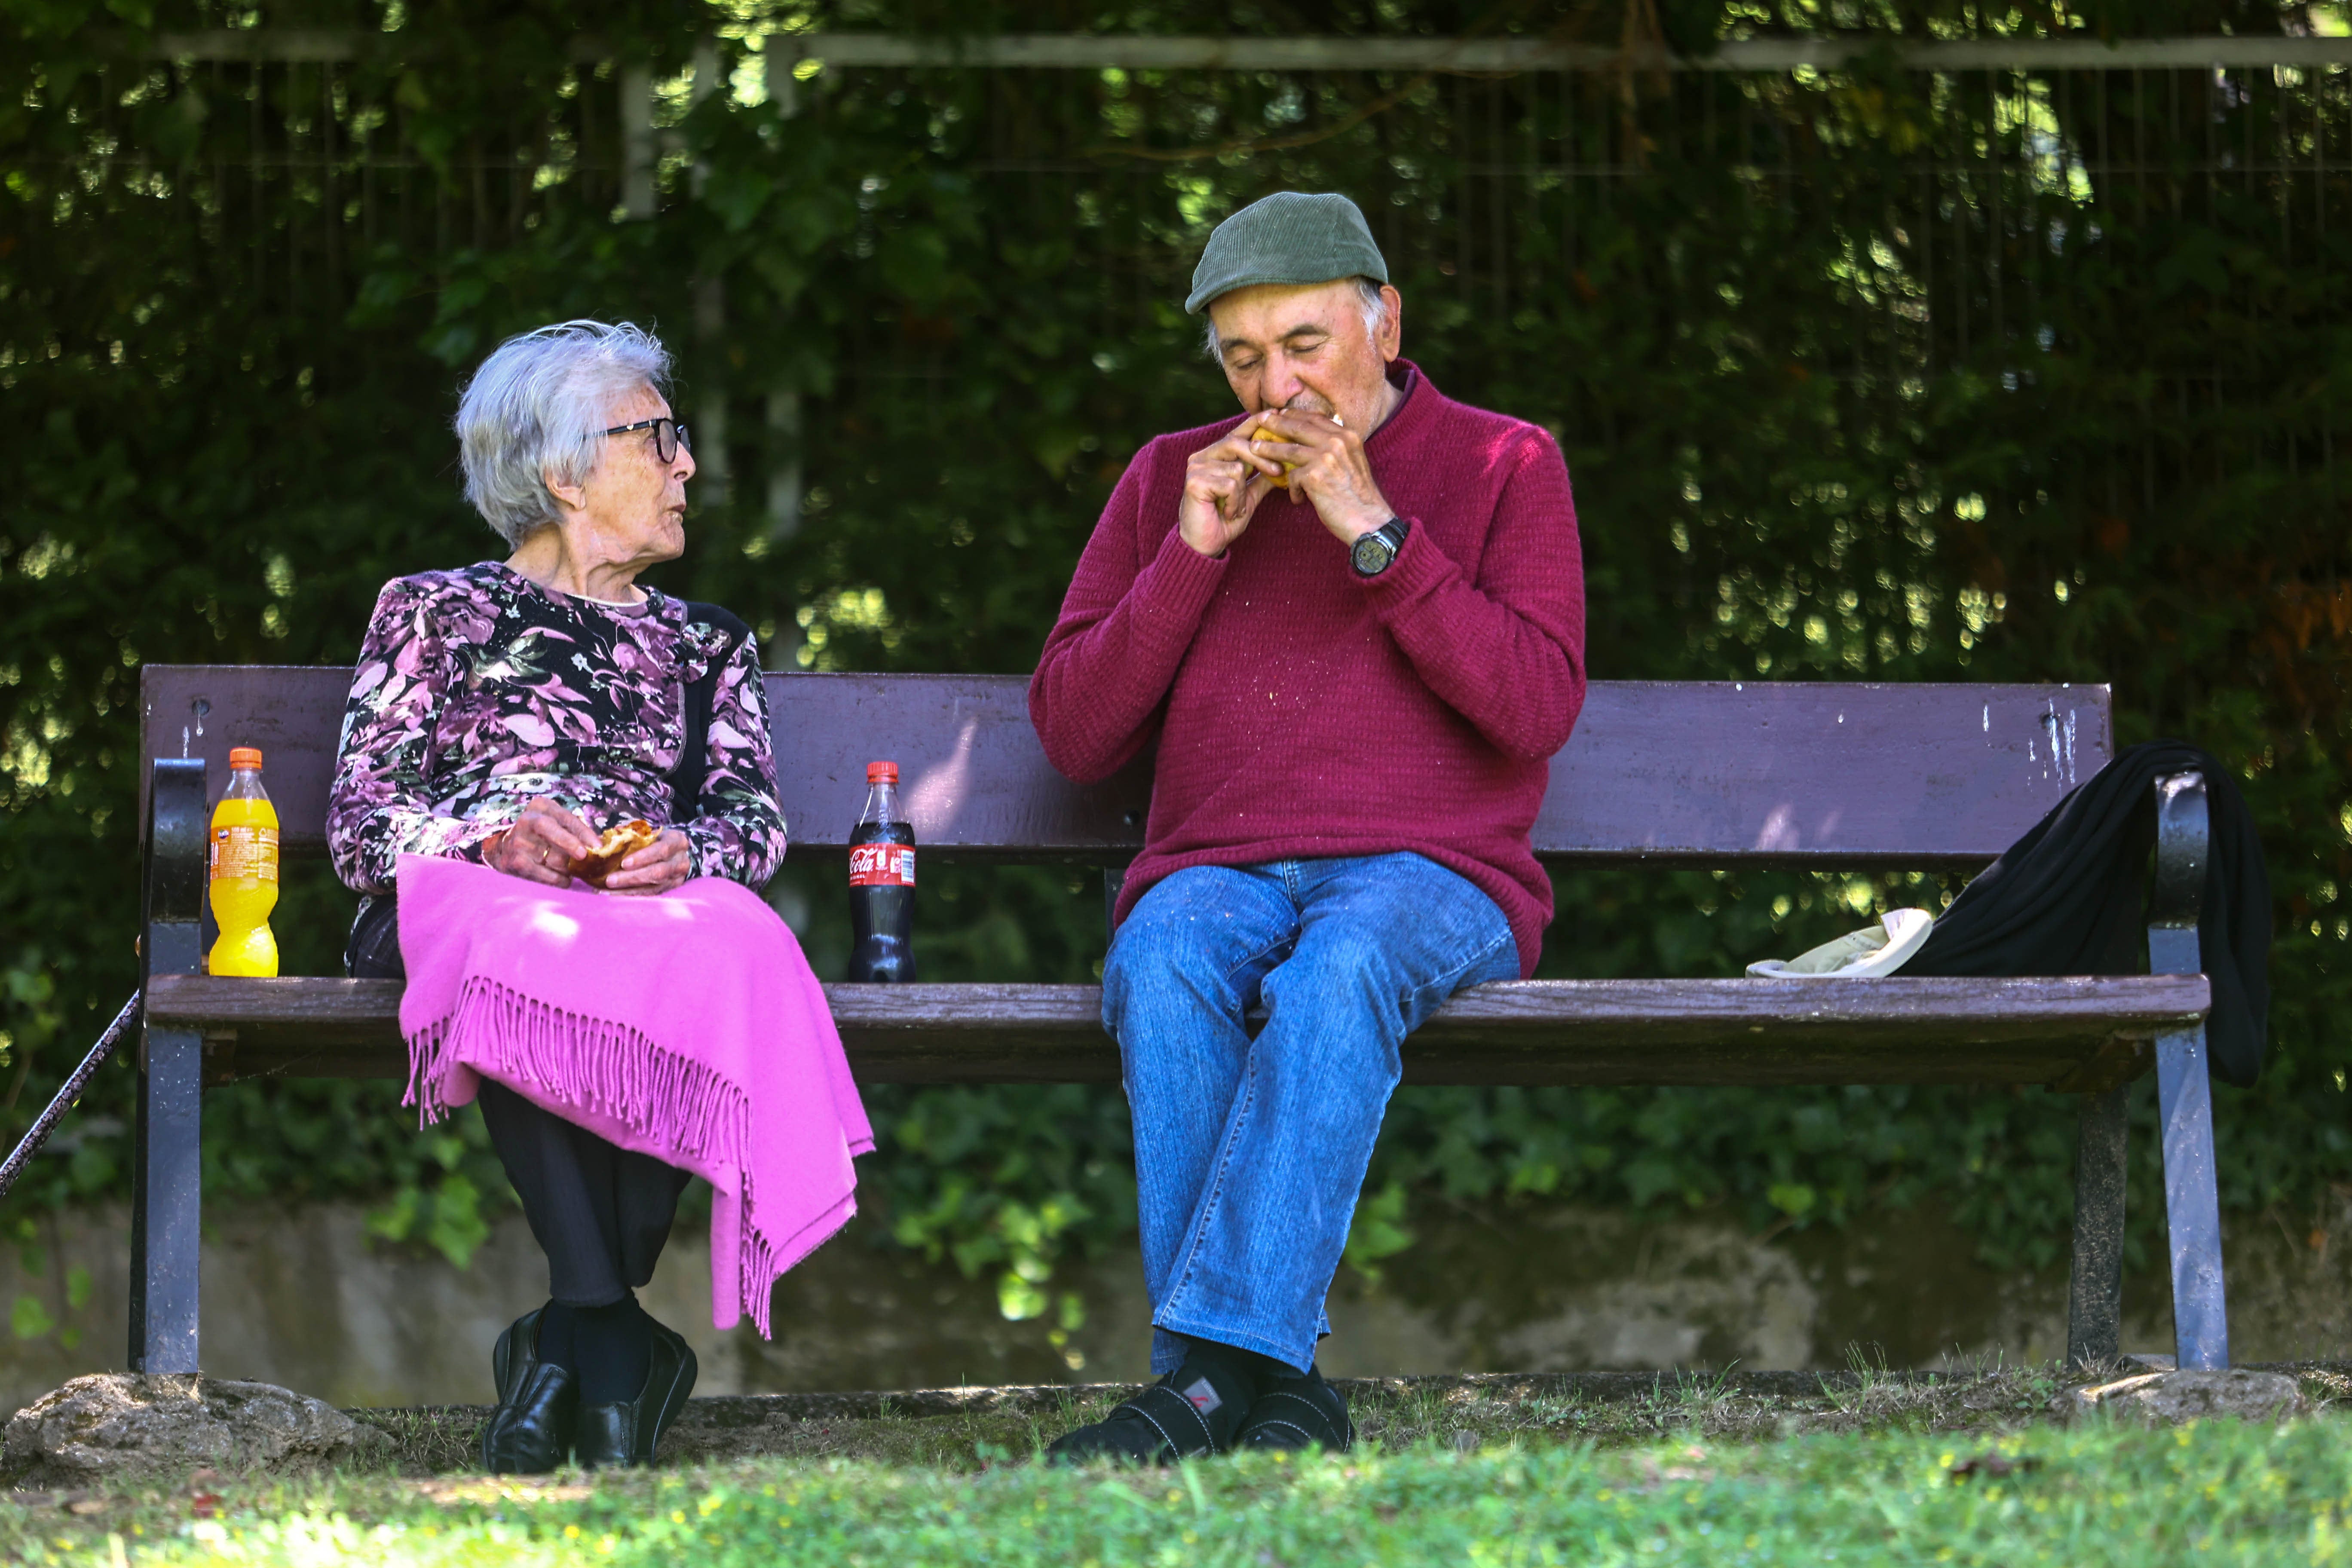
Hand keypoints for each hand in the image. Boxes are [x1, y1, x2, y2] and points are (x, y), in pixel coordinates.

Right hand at [483, 798, 600, 886]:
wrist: (503, 848)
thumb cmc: (540, 834)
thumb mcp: (555, 823)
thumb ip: (574, 830)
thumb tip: (599, 847)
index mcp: (541, 807)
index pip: (565, 817)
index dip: (583, 832)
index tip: (598, 845)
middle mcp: (527, 821)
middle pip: (549, 829)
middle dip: (569, 843)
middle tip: (585, 855)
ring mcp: (518, 842)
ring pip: (550, 856)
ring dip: (568, 867)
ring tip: (576, 871)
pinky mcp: (516, 862)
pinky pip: (543, 874)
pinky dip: (558, 879)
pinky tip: (565, 881)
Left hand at [601, 828, 693, 896]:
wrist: (674, 852)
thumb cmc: (656, 839)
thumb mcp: (649, 831)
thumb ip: (632, 832)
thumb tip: (613, 835)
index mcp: (677, 841)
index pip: (662, 850)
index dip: (643, 857)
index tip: (624, 863)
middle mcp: (681, 861)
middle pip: (658, 872)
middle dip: (632, 877)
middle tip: (610, 880)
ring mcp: (677, 878)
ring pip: (654, 887)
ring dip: (629, 890)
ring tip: (607, 891)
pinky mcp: (670, 890)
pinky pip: (650, 895)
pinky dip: (632, 895)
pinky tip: (615, 895)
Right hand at [1176, 417, 1288, 557]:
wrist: (1204, 545)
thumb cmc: (1224, 520)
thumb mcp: (1249, 496)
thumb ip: (1261, 478)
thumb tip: (1283, 462)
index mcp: (1215, 455)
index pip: (1238, 433)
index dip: (1257, 423)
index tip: (1279, 415)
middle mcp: (1202, 456)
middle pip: (1238, 443)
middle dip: (1262, 457)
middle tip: (1279, 472)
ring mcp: (1196, 467)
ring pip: (1236, 467)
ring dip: (1243, 493)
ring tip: (1237, 508)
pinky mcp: (1194, 481)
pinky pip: (1230, 484)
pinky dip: (1235, 501)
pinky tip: (1227, 513)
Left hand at [1244, 406, 1396, 545]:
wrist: (1369, 521)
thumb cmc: (1359, 496)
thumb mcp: (1352, 462)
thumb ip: (1336, 449)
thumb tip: (1313, 441)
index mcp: (1347, 436)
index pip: (1316, 418)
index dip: (1296, 415)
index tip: (1282, 414)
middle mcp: (1338, 442)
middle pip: (1299, 426)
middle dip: (1277, 422)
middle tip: (1261, 419)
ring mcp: (1326, 457)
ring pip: (1289, 449)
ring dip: (1269, 449)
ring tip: (1255, 449)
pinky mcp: (1314, 476)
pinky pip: (1292, 477)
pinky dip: (1294, 490)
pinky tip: (1300, 499)